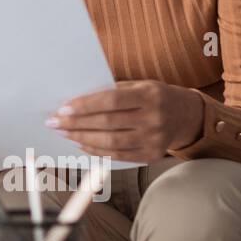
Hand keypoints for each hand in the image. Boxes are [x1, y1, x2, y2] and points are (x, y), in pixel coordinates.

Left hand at [49, 80, 203, 163]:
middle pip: (108, 123)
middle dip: (76, 124)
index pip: (111, 101)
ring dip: (82, 138)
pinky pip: (119, 155)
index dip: (84, 106)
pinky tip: (81, 144)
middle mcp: (154, 118)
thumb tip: (75, 101)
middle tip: (54, 123)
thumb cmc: (153, 95)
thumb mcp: (138, 85)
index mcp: (149, 95)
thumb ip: (111, 91)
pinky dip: (97, 151)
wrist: (186, 115)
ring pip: (111, 142)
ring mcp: (154, 139)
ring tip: (64, 134)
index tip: (62, 109)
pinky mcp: (152, 155)